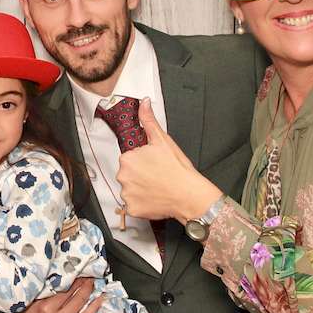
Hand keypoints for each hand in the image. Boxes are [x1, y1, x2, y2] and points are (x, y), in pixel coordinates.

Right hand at [1, 278, 106, 312]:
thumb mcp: (32, 302)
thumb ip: (48, 293)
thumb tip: (64, 281)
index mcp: (47, 308)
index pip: (68, 291)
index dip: (78, 281)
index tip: (84, 275)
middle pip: (78, 301)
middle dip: (88, 288)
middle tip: (93, 281)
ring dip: (95, 305)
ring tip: (102, 296)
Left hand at [116, 99, 222, 223]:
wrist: (189, 194)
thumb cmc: (178, 168)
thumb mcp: (163, 140)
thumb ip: (149, 120)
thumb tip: (143, 103)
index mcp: (127, 158)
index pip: (130, 158)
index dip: (144, 161)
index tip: (155, 165)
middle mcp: (123, 176)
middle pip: (128, 174)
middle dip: (140, 174)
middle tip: (158, 176)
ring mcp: (126, 194)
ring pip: (130, 189)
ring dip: (140, 189)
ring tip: (157, 188)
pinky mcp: (132, 209)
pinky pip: (133, 205)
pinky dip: (142, 203)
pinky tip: (154, 198)